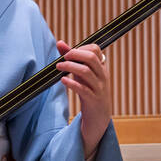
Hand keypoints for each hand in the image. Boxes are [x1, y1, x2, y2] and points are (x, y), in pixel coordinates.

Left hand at [55, 40, 111, 156]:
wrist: (99, 117)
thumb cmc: (89, 91)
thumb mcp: (81, 74)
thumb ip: (72, 58)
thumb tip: (60, 42)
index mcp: (101, 67)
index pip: (95, 50)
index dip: (81, 48)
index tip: (69, 52)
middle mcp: (102, 76)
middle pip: (91, 58)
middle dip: (75, 54)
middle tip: (63, 57)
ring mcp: (99, 88)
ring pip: (86, 72)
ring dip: (70, 67)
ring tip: (58, 67)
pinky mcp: (93, 100)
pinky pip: (83, 89)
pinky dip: (72, 83)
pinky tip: (63, 80)